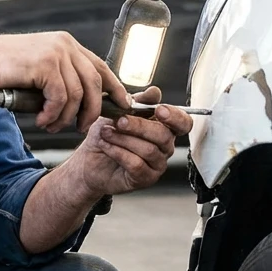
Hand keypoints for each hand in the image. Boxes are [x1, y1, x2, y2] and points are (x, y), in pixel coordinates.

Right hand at [0, 32, 132, 132]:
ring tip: (52, 126)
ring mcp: (56, 53)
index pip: (101, 66)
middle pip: (95, 83)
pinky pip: (60, 98)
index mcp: (67, 44)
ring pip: (78, 94)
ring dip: (66, 117)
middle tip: (80, 128)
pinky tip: (42, 120)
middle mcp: (66, 45)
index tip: (123, 105)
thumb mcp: (41, 70)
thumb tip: (84, 101)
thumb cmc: (6, 70)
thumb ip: (62, 77)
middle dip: (92, 111)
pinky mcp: (46, 64)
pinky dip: (53, 114)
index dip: (115, 87)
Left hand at [67, 87, 194, 195]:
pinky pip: (136, 164)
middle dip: (139, 126)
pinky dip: (118, 152)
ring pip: (148, 150)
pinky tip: (105, 146)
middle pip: (163, 135)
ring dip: (123, 139)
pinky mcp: (145, 178)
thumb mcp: (119, 112)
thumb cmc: (106, 134)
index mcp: (164, 127)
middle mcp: (165, 147)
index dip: (175, 116)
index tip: (159, 110)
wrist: (88, 159)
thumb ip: (138, 102)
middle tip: (119, 121)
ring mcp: (157, 164)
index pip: (183, 123)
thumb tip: (155, 92)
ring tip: (105, 133)